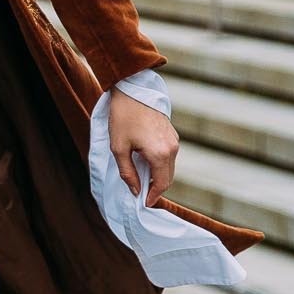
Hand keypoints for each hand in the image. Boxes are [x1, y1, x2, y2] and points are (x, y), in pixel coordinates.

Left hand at [108, 87, 178, 208]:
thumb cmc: (122, 118)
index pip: (161, 184)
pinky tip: (146, 163)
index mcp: (160, 154)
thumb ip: (127, 172)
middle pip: (168, 178)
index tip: (143, 203)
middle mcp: (172, 148)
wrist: (132, 91)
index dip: (153, 196)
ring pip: (170, 167)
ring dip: (158, 176)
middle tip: (142, 194)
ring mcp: (174, 140)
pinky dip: (160, 164)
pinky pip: (169, 156)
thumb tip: (135, 190)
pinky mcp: (172, 134)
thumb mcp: (118, 148)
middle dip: (156, 188)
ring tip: (142, 179)